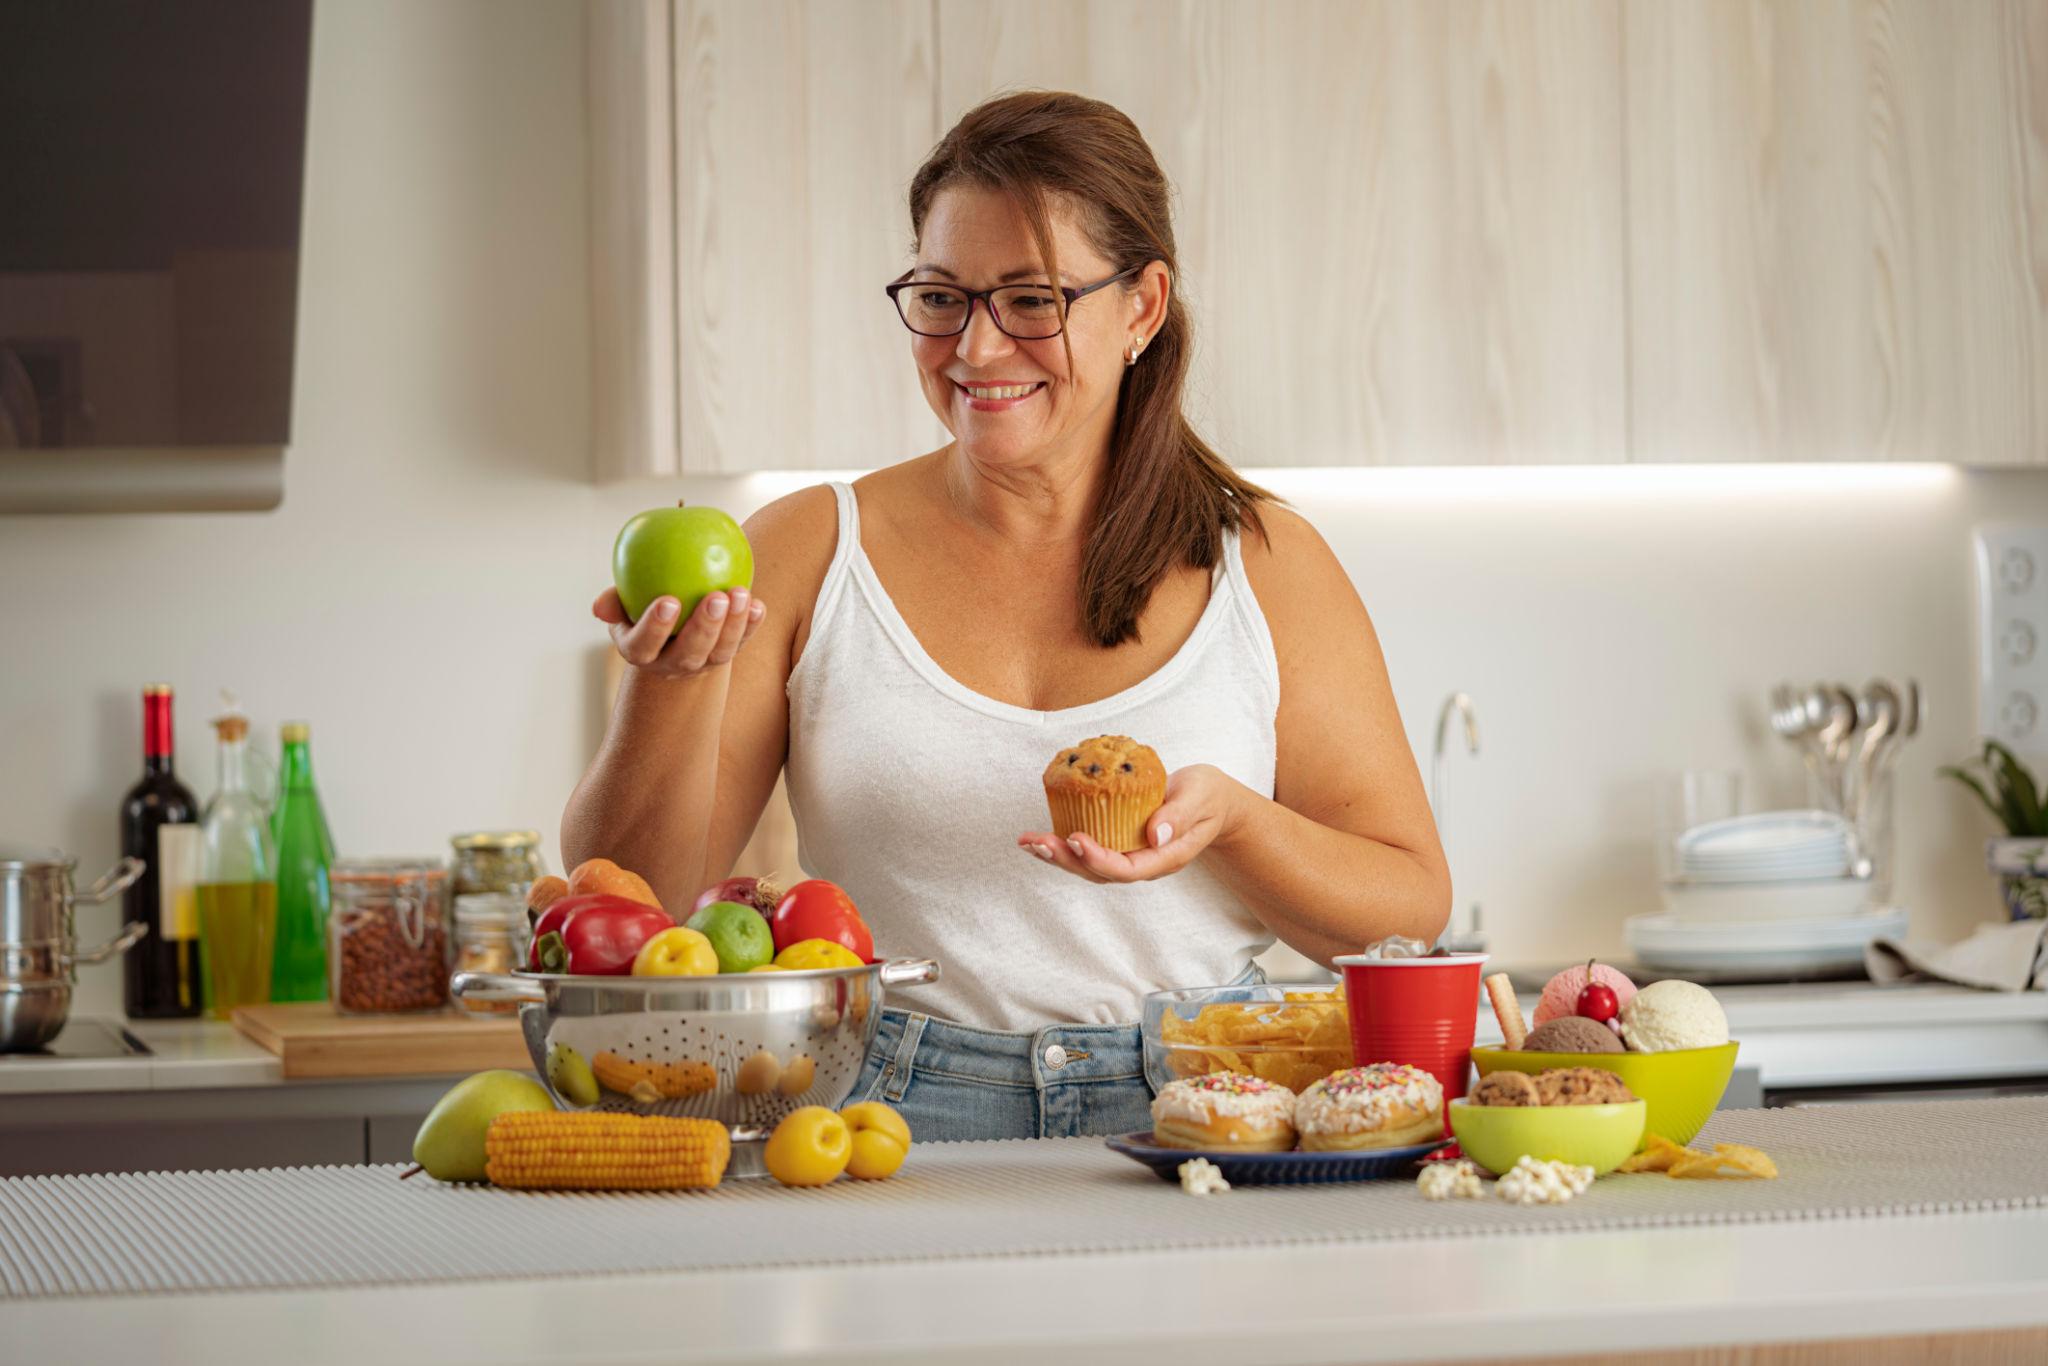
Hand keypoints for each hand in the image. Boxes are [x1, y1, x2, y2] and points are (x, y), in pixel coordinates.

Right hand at [594, 584, 766, 677]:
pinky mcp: (726, 655)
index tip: (668, 600)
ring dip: (734, 625)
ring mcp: (703, 664)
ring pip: (720, 652)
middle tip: (716, 597)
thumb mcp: (623, 605)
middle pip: (689, 653)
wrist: (671, 633)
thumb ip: (614, 601)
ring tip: (740, 594)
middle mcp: (672, 664)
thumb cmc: (640, 607)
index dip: (656, 627)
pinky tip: (758, 605)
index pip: (645, 644)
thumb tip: (599, 607)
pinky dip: (751, 625)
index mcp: (640, 651)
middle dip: (704, 627)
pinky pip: (742, 642)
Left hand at [1018, 764, 1246, 882]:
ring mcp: (1130, 856)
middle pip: (1099, 873)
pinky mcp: (1119, 843)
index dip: (1098, 858)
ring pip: (1089, 866)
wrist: (1212, 801)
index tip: (1076, 838)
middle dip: (1066, 859)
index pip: (1127, 869)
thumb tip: (1155, 835)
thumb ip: (1179, 815)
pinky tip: (1039, 837)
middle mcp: (1143, 863)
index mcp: (1165, 858)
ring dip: (1057, 855)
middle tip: (1037, 843)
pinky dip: (1062, 844)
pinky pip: (1088, 849)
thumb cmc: (1207, 797)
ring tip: (1028, 843)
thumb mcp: (1200, 798)